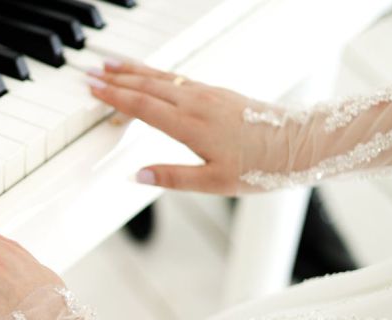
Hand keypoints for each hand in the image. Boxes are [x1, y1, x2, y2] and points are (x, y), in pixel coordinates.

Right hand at [88, 61, 252, 194]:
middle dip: (115, 79)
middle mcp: (196, 103)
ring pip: (162, 77)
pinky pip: (178, 77)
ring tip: (111, 65)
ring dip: (133, 71)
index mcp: (190, 125)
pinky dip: (156, 73)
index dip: (113, 97)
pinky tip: (150, 74)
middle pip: (146, 86)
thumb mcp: (214, 183)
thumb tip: (136, 176)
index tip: (92, 90)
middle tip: (90, 73)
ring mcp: (207, 94)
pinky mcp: (218, 92)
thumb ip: (172, 177)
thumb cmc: (261, 167)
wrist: (301, 144)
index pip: (142, 106)